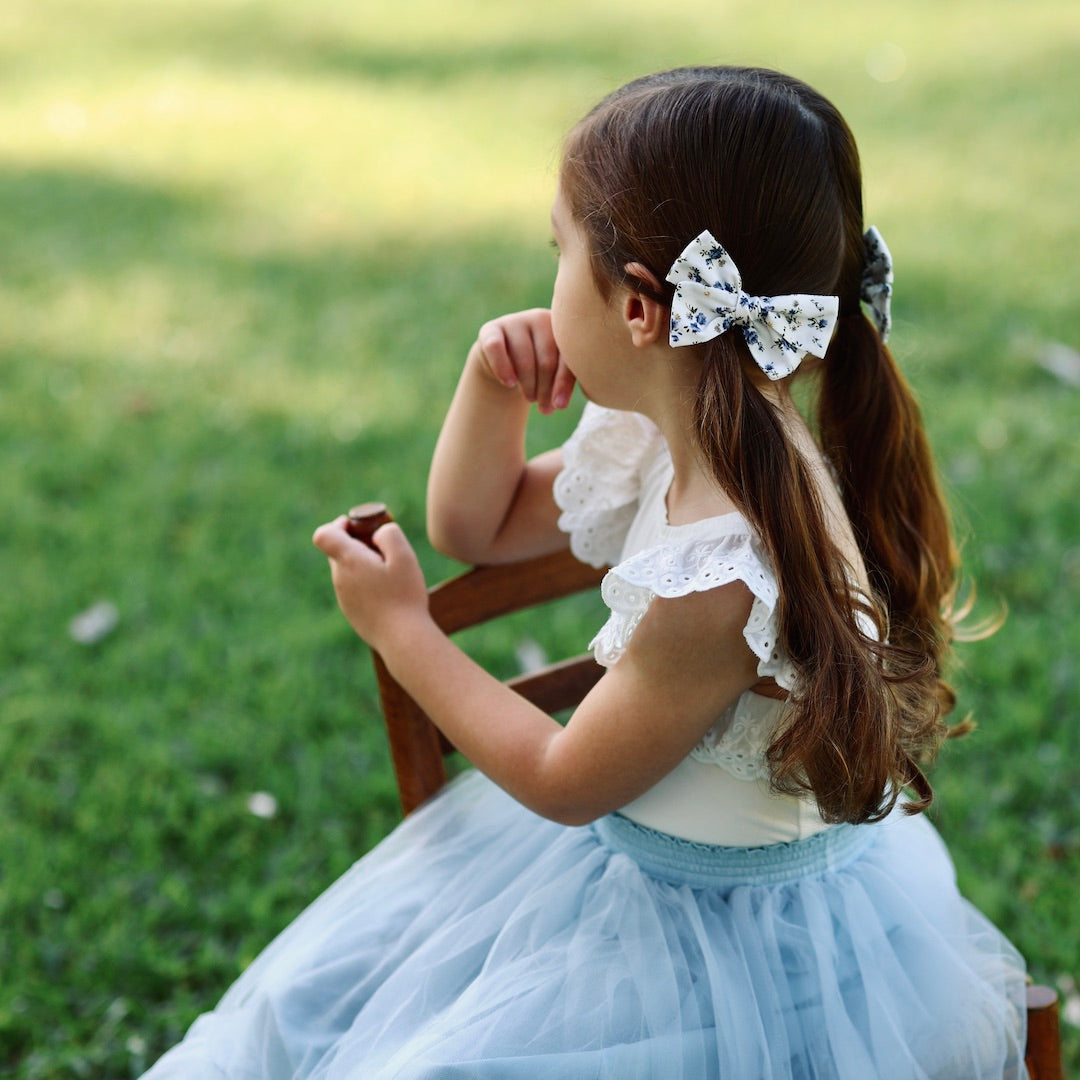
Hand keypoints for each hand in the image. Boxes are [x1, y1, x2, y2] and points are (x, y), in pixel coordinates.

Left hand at [312, 516, 430, 650]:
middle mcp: (340, 579)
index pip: (324, 534)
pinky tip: (389, 594)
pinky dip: (367, 585)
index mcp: (349, 561)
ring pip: (347, 572)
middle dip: (357, 544)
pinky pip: (354, 590)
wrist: (402, 638)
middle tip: (383, 549)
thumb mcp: (404, 556)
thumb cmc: (404, 595)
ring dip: (363, 566)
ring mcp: (344, 598)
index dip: (338, 525)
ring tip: (391, 575)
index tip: (357, 527)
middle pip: (338, 552)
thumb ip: (389, 534)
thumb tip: (377, 534)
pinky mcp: (351, 612)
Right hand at [470, 308, 574, 413]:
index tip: (559, 406)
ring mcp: (515, 321)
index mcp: (561, 327)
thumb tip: (558, 404)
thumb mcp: (555, 372)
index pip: (566, 358)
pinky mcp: (491, 329)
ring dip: (528, 385)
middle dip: (545, 389)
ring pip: (524, 359)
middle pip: (546, 361)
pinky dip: (503, 369)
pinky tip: (509, 383)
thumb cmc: (539, 368)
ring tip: (531, 399)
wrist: (506, 358)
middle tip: (544, 408)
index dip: (563, 384)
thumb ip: (563, 381)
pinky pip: (496, 349)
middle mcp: (540, 318)